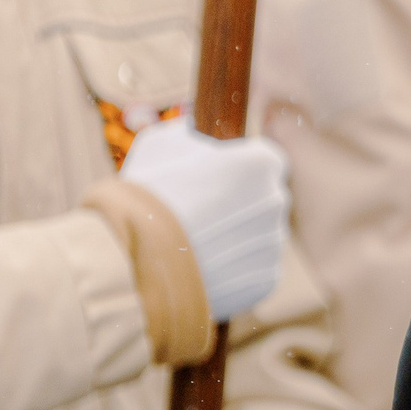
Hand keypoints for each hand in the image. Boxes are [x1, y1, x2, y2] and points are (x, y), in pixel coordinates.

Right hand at [119, 120, 287, 319]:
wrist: (133, 259)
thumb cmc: (145, 194)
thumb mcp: (162, 143)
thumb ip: (192, 133)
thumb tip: (197, 130)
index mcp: (261, 162)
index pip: (264, 158)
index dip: (239, 166)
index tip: (216, 176)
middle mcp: (277, 200)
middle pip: (264, 197)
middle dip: (238, 202)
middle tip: (200, 212)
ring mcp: (273, 243)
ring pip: (258, 234)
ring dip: (234, 236)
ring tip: (195, 243)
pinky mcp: (265, 279)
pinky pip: (254, 268)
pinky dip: (233, 269)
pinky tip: (203, 267)